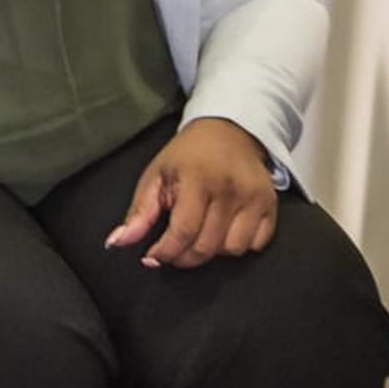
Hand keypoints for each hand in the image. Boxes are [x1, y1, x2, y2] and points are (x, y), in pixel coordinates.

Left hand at [106, 119, 283, 268]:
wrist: (229, 130)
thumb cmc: (187, 156)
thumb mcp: (155, 176)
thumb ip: (138, 212)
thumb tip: (117, 242)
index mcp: (198, 178)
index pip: (183, 231)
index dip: (165, 252)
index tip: (152, 257)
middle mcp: (230, 188)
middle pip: (207, 246)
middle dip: (184, 257)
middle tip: (174, 249)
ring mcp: (254, 197)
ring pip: (233, 250)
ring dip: (213, 251)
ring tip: (201, 234)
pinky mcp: (271, 204)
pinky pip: (256, 244)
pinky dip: (239, 245)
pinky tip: (224, 229)